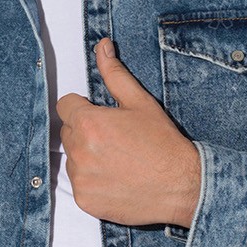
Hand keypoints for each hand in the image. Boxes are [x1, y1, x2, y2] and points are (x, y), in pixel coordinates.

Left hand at [56, 38, 200, 228]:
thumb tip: (102, 47)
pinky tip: (116, 179)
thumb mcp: (141, 103)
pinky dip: (92, 181)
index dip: (83, 108)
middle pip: (68, 133)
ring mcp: (80, 178)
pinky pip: (78, 184)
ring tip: (118, 161)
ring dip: (87, 157)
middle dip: (85, 132)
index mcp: (89, 123)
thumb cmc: (163, 144)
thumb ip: (115, 74)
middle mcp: (79, 151)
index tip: (101, 117)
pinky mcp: (84, 199)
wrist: (180, 186)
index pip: (65, 106)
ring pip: (72, 159)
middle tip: (115, 140)